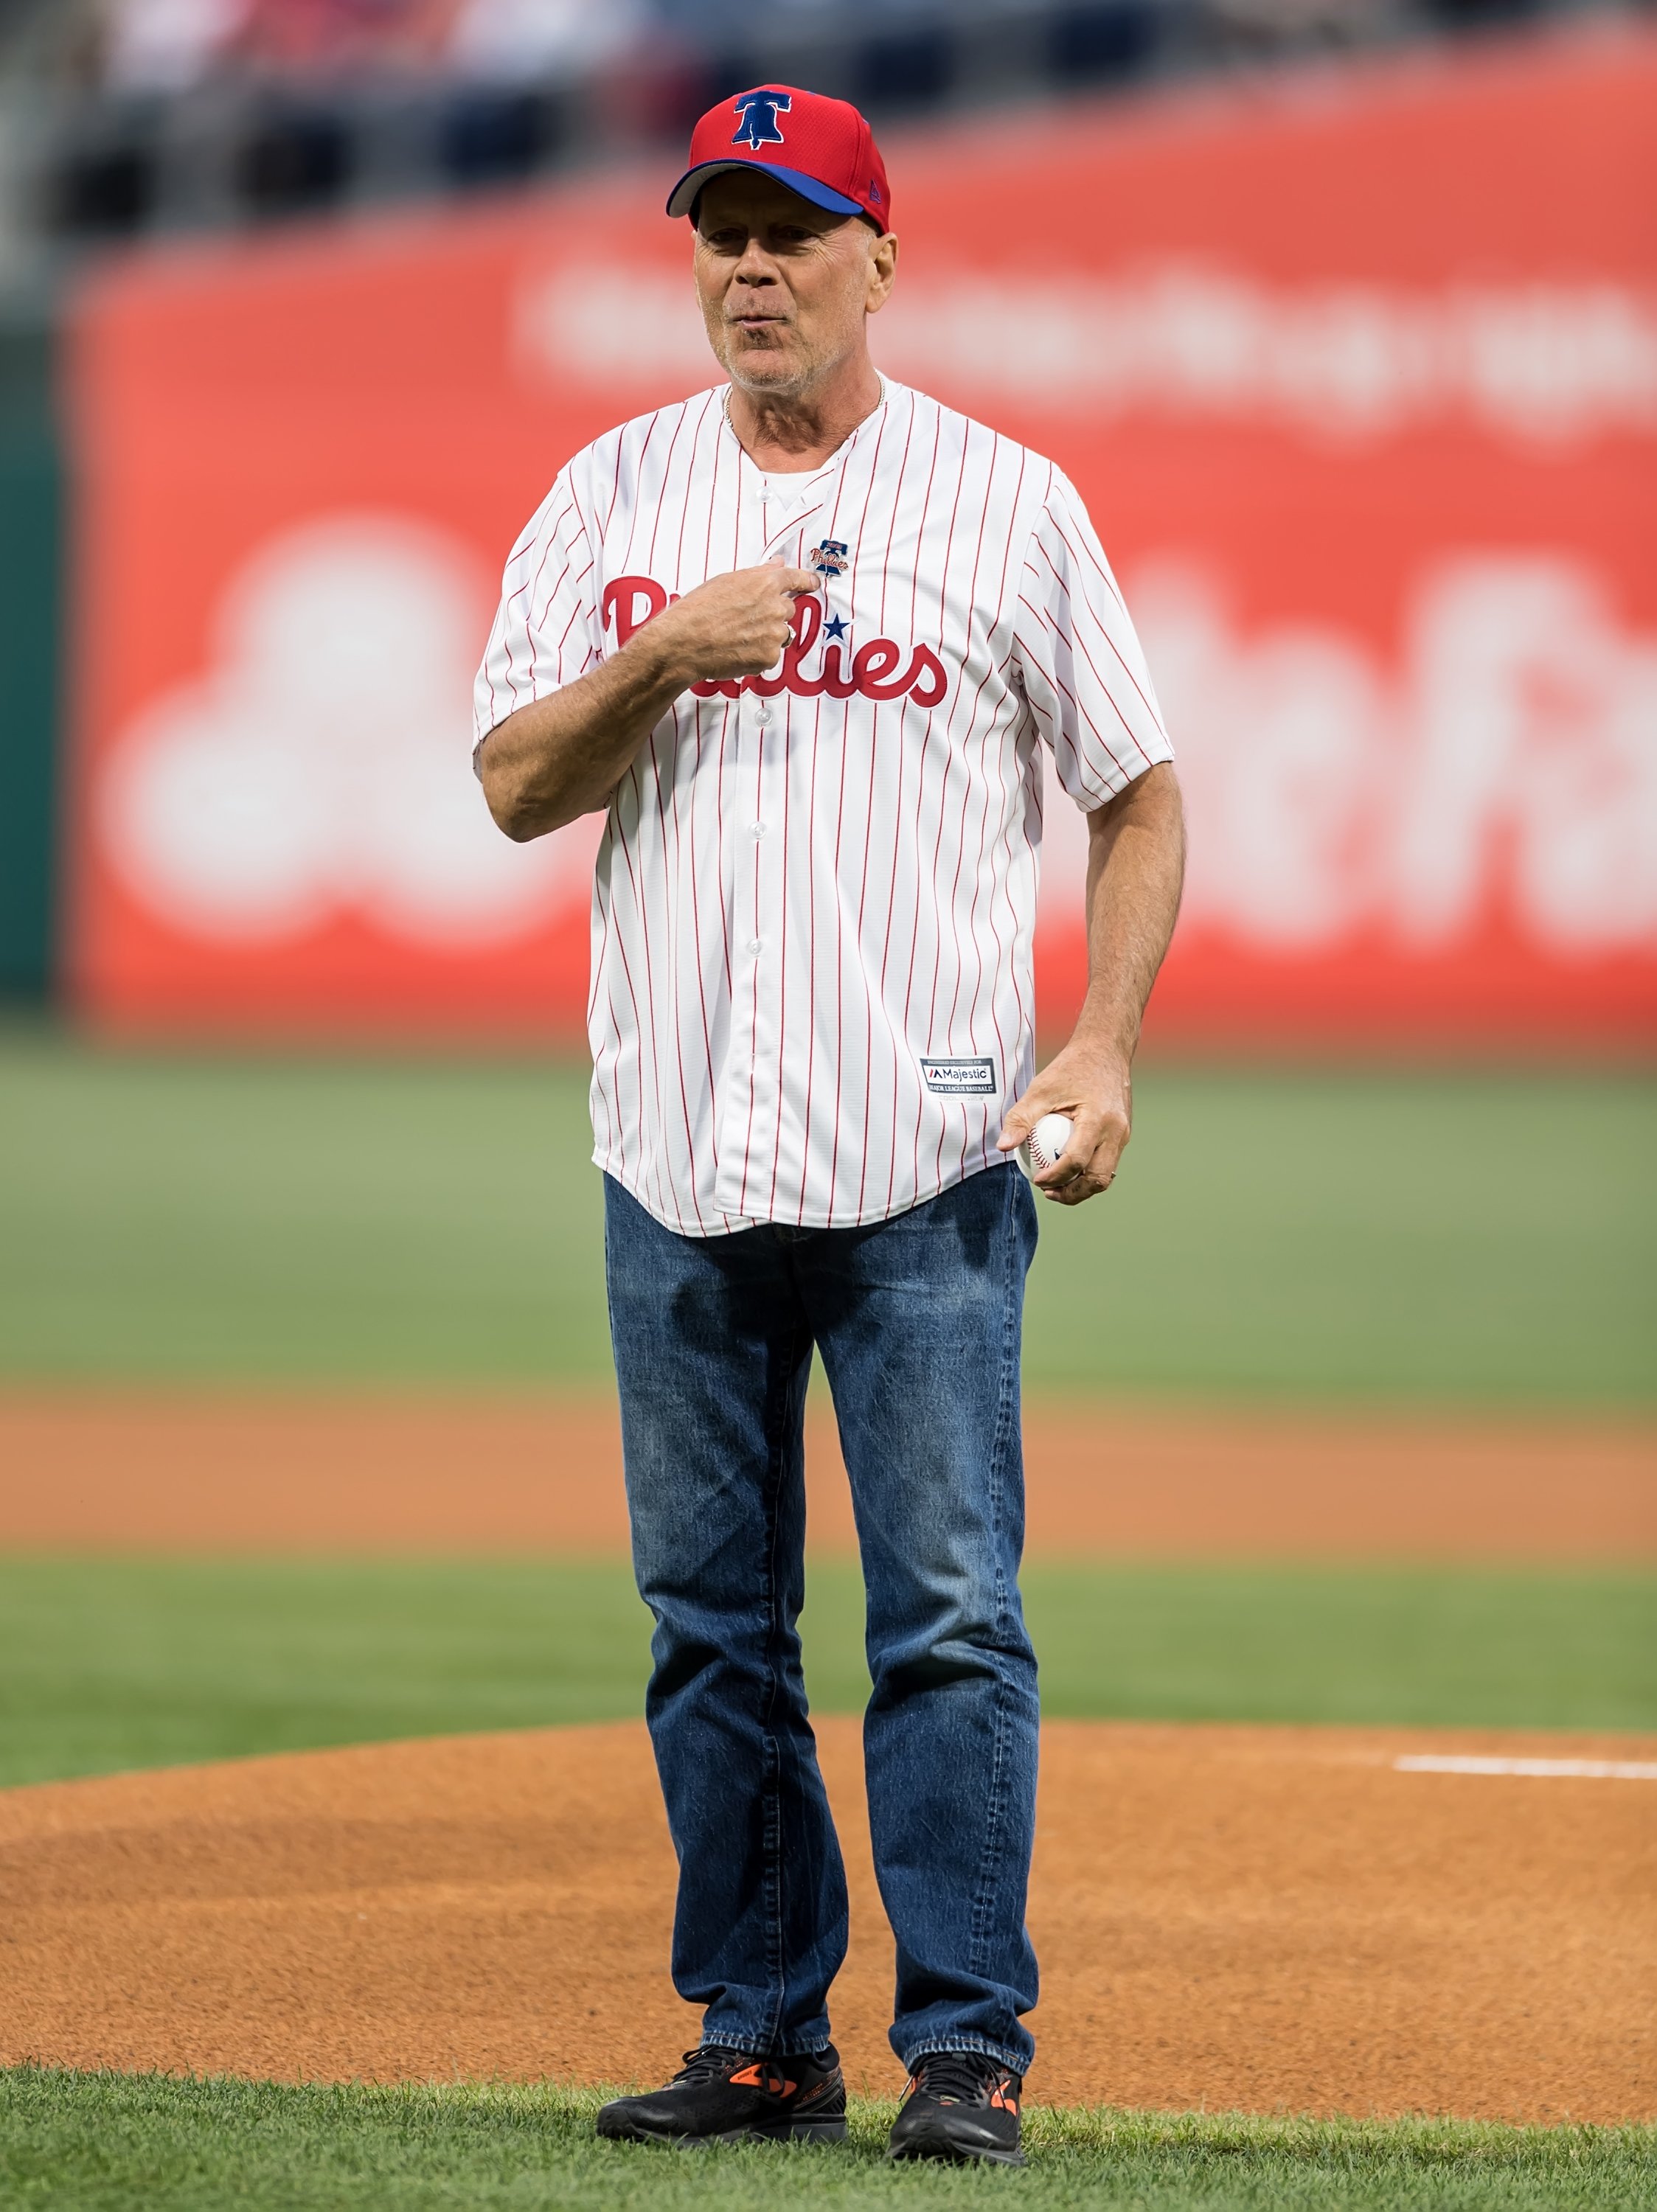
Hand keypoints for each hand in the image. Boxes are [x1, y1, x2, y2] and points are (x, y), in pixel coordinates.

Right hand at [652, 564, 818, 684]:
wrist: (684, 643)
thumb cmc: (697, 611)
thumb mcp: (726, 581)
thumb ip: (757, 574)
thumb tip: (777, 564)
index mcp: (765, 584)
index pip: (796, 578)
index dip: (806, 581)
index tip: (812, 583)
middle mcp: (775, 608)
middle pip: (788, 609)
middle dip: (773, 613)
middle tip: (747, 620)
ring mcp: (775, 634)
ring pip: (781, 634)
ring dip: (767, 635)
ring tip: (738, 637)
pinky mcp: (769, 657)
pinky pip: (771, 655)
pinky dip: (758, 655)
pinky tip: (737, 651)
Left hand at [997, 1040, 1131, 1204]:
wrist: (1106, 1050)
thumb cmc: (1071, 1068)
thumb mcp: (1041, 1089)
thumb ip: (1021, 1118)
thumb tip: (1003, 1147)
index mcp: (1098, 1120)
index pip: (1077, 1161)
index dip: (1056, 1177)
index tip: (1037, 1180)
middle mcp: (1116, 1131)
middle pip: (1098, 1178)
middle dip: (1073, 1194)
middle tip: (1048, 1192)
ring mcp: (1123, 1135)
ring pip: (1106, 1175)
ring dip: (1082, 1188)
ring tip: (1057, 1188)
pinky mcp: (1122, 1135)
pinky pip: (1107, 1162)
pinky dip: (1089, 1173)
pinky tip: (1068, 1170)